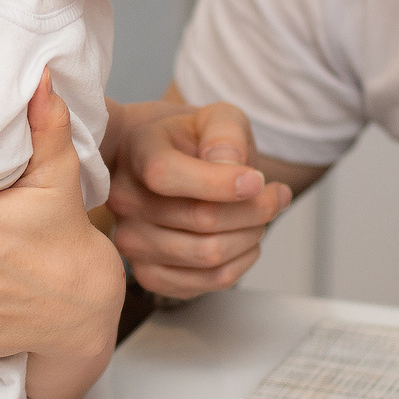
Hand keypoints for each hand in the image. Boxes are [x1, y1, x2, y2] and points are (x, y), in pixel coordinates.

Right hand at [106, 100, 294, 298]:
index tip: (258, 180)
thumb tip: (230, 168)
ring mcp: (132, 242)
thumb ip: (225, 133)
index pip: (165, 175)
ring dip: (251, 235)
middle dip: (254, 209)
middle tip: (274, 195)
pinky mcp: (151, 275)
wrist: (179, 166)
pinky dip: (242, 262)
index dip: (218, 183)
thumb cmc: (197, 141)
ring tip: (259, 215)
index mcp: (137, 152)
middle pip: (201, 220)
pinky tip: (245, 239)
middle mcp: (125, 200)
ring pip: (209, 254)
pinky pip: (209, 281)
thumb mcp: (219, 118)